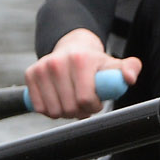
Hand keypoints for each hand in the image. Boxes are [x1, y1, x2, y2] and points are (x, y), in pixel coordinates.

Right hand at [24, 29, 138, 119]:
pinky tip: (59, 99)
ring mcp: (42, 68)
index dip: (93, 106)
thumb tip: (129, 78)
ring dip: (65, 112)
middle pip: (68, 108)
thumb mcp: (113, 64)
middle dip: (80, 111)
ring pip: (53, 111)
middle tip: (84, 102)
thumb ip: (129, 68)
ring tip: (72, 100)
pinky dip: (50, 110)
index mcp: (80, 60)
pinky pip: (38, 107)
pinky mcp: (30, 74)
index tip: (96, 101)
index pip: (84, 99)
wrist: (73, 47)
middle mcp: (57, 62)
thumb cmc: (95, 62)